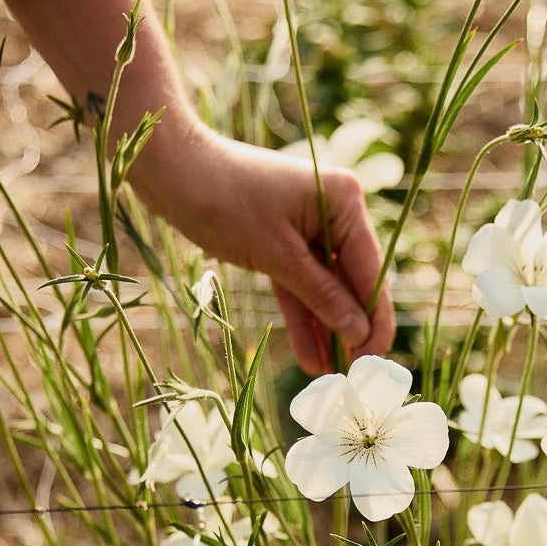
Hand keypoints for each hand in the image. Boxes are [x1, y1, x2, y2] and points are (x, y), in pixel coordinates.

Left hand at [136, 109, 396, 374]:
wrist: (171, 172)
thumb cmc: (225, 202)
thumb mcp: (277, 256)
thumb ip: (322, 296)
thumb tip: (358, 333)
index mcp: (344, 201)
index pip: (371, 269)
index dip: (374, 317)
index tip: (375, 359)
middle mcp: (335, 211)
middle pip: (352, 279)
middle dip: (350, 327)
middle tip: (354, 373)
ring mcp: (309, 225)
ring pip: (325, 286)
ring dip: (326, 328)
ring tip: (329, 373)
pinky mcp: (284, 239)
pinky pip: (300, 283)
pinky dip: (302, 314)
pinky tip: (310, 355)